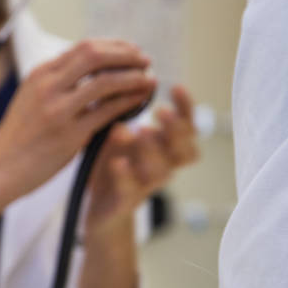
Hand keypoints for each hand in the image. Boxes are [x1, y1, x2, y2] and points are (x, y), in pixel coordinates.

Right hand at [0, 39, 157, 199]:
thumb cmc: (19, 139)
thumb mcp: (32, 100)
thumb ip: (58, 85)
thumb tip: (93, 74)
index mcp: (41, 74)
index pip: (84, 48)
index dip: (113, 46)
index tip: (131, 51)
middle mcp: (48, 86)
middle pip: (94, 54)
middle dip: (126, 54)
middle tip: (146, 60)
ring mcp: (58, 110)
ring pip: (104, 81)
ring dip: (132, 77)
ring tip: (149, 80)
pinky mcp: (68, 135)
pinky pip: (106, 112)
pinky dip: (128, 103)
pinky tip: (140, 102)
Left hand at [84, 85, 198, 239]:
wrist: (100, 206)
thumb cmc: (113, 161)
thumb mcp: (118, 130)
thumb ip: (124, 110)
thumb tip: (127, 81)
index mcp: (165, 145)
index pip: (187, 126)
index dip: (186, 108)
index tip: (176, 86)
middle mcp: (162, 165)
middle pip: (184, 149)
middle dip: (176, 130)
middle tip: (160, 110)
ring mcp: (146, 184)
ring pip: (162, 171)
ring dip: (152, 150)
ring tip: (139, 131)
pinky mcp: (125, 200)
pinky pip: (131, 190)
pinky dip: (126, 176)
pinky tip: (117, 162)